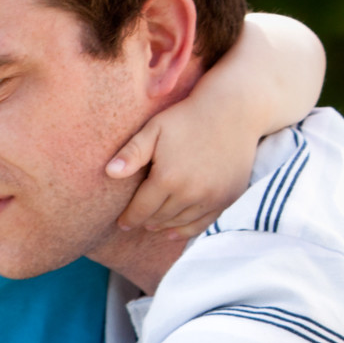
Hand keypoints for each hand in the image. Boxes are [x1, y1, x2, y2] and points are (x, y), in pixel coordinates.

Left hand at [106, 93, 265, 237]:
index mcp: (168, 178)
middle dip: (145, 221)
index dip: (129, 218)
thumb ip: (131, 153)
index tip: (122, 223)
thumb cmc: (188, 117)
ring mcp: (212, 198)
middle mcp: (190, 193)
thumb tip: (109, 172)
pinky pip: (203, 223)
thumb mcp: (154, 129)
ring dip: (164, 225)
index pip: (141, 209)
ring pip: (180, 223)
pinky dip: (186, 230)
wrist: (234, 111)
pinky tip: (174, 231)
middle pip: (159, 218)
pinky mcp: (228, 198)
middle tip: (137, 221)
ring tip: (153, 224)